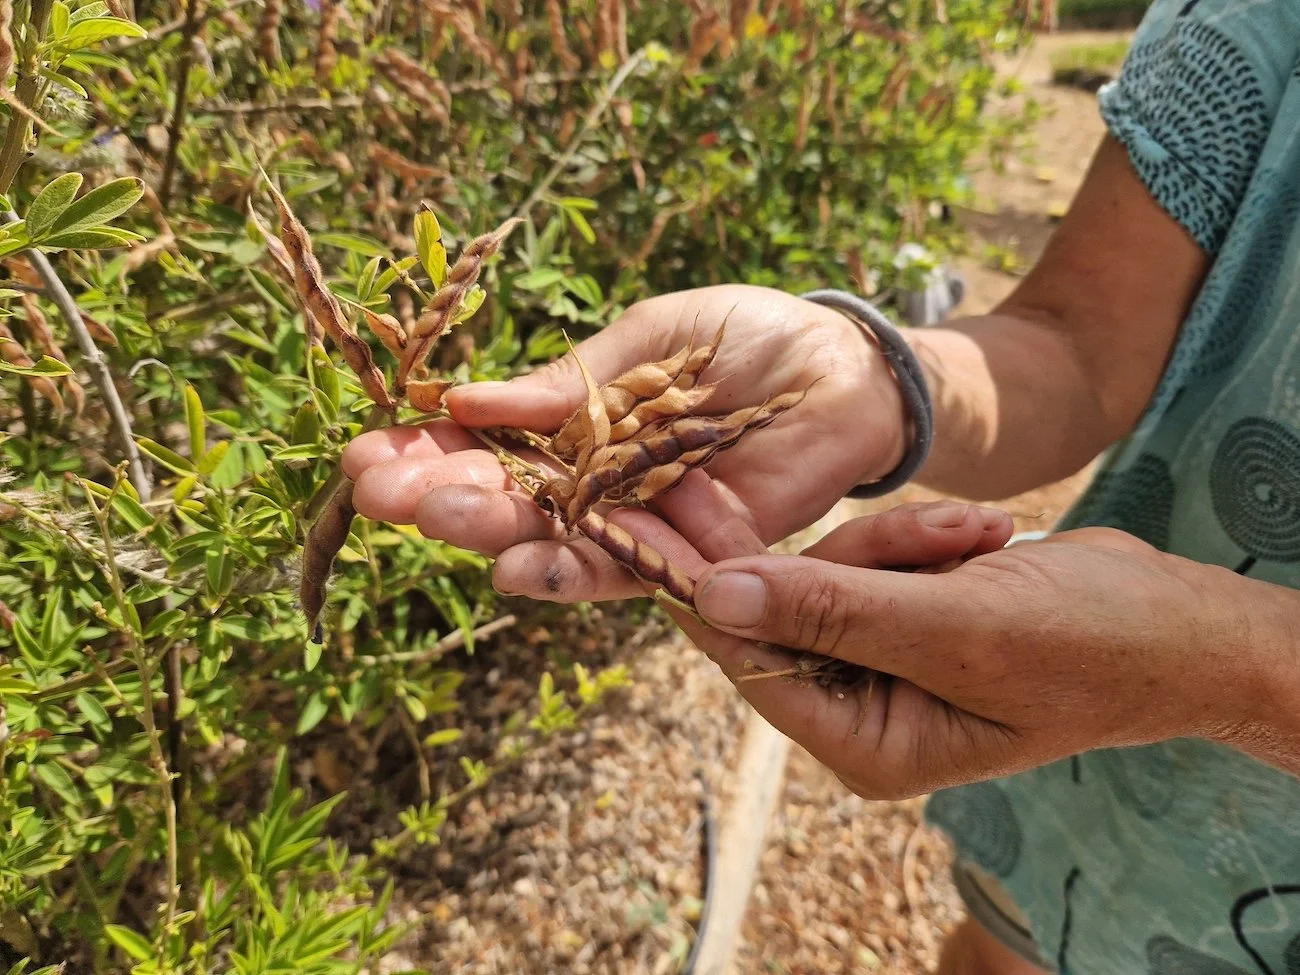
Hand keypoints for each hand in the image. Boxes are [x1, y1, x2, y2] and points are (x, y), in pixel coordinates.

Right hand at [341, 285, 906, 599]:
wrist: (847, 368)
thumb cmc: (747, 339)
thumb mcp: (648, 339)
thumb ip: (569, 384)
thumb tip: (466, 398)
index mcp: (576, 429)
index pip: (487, 449)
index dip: (427, 453)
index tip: (366, 451)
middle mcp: (598, 488)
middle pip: (508, 505)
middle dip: (439, 497)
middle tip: (375, 492)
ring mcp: (646, 526)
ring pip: (555, 544)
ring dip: (492, 535)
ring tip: (432, 519)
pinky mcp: (699, 557)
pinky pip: (632, 572)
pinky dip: (574, 571)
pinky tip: (515, 568)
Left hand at [671, 510, 1282, 797]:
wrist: (1177, 623)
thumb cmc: (1084, 645)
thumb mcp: (953, 628)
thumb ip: (829, 610)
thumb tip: (711, 595)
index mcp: (863, 740)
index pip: (749, 657)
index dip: (697, 586)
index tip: (639, 517)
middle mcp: (861, 706)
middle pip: (786, 605)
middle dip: (840, 554)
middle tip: (845, 511)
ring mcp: (884, 656)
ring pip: (835, 568)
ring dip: (903, 542)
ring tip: (985, 542)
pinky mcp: (907, 611)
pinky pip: (878, 555)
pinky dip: (925, 537)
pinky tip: (989, 536)